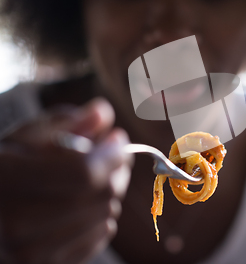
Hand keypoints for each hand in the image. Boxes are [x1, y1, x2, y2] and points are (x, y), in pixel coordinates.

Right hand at [0, 98, 132, 263]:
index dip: (111, 154)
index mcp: (7, 181)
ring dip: (108, 193)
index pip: (84, 172)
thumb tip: (103, 112)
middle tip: (114, 155)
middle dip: (116, 170)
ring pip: (106, 216)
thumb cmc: (1, 172)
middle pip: (101, 194)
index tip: (118, 138)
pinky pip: (99, 238)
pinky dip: (100, 217)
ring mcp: (30, 253)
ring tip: (91, 181)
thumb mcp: (21, 140)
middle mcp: (16, 223)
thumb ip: (63, 123)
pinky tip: (82, 205)